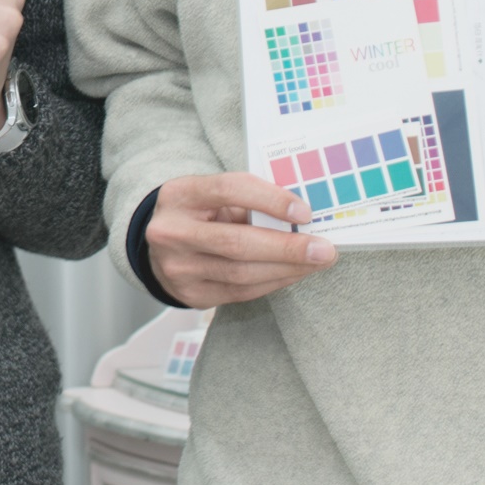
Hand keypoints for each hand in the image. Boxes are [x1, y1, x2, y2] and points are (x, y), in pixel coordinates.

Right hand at [141, 172, 339, 307]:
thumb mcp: (213, 196)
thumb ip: (248, 201)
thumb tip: (302, 216)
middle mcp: (171, 232)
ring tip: (317, 262)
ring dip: (287, 268)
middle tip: (324, 249)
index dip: (270, 200)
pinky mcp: (190, 294)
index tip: (304, 212)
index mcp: (179, 195)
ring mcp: (177, 268)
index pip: (228, 190)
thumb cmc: (199, 213)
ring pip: (241, 273)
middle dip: (287, 247)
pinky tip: (294, 273)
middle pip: (237, 242)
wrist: (159, 247)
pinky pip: (240, 292)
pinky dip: (273, 282)